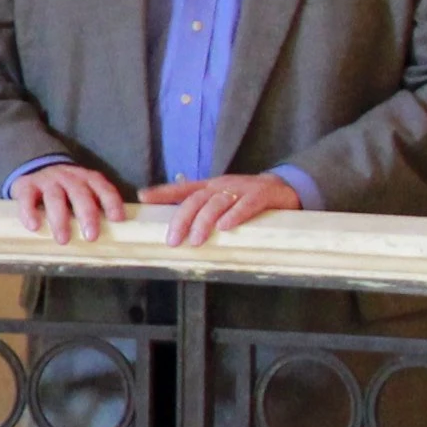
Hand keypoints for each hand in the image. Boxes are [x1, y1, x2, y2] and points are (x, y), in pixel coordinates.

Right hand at [8, 161, 126, 241]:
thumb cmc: (64, 190)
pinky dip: (29, 212)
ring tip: (63, 239)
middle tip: (91, 236)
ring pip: (54, 197)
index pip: (102, 187)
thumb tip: (111, 235)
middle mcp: (68, 177)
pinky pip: (27, 198)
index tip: (117, 219)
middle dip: (87, 215)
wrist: (33, 168)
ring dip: (60, 219)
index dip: (111, 202)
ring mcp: (46, 180)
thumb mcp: (81, 191)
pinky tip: (34, 226)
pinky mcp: (26, 185)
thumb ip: (94, 206)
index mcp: (86, 178)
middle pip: (79, 193)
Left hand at [157, 172, 306, 245]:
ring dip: (204, 222)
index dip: (163, 192)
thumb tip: (176, 226)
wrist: (283, 187)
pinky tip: (225, 227)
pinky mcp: (261, 196)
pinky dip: (235, 215)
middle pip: (196, 199)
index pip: (183, 188)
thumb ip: (201, 208)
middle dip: (182, 219)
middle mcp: (222, 186)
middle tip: (172, 240)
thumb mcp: (220, 199)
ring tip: (195, 240)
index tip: (143, 197)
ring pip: (217, 203)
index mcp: (210, 187)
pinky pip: (246, 205)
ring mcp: (241, 190)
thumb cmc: (245, 197)